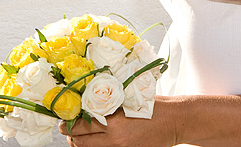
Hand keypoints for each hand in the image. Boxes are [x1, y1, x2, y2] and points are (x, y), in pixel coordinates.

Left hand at [58, 106, 175, 146]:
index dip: (70, 123)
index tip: (64, 120)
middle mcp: (115, 138)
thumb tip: (87, 104)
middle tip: (67, 129)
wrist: (176, 121)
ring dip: (82, 144)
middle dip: (72, 135)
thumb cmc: (156, 106)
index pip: (82, 125)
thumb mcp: (131, 100)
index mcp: (115, 121)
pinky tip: (96, 142)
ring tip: (80, 137)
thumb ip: (110, 104)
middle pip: (81, 142)